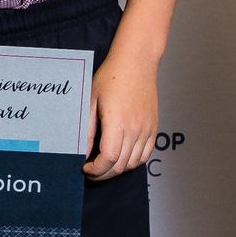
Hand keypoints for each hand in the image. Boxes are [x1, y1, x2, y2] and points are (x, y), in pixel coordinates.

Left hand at [84, 49, 157, 179]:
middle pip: (120, 165)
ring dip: (117, 169)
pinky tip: (122, 157)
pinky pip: (145, 154)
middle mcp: (135, 128)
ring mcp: (147, 129)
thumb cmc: (111, 77)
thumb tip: (82, 153)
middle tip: (91, 170)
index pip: (108, 159)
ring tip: (104, 164)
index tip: (85, 167)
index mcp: (117, 122)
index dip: (95, 170)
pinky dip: (133, 162)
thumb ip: (87, 130)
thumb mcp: (91, 101)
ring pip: (133, 163)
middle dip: (103, 174)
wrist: (136, 62)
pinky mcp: (153, 127)